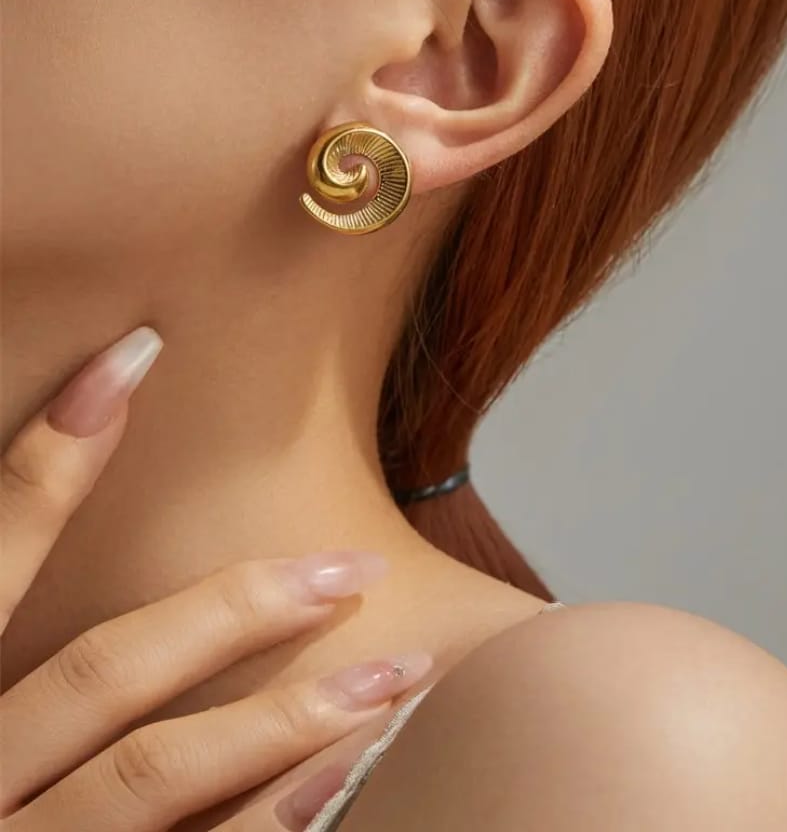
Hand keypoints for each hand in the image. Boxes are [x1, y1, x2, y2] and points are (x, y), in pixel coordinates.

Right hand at [0, 326, 432, 830]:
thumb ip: (28, 673)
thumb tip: (90, 573)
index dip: (46, 461)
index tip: (134, 356)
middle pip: (100, 678)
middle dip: (233, 612)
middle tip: (349, 565)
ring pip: (149, 781)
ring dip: (284, 723)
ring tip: (394, 670)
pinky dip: (268, 827)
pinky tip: (343, 782)